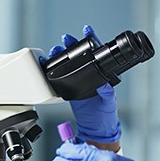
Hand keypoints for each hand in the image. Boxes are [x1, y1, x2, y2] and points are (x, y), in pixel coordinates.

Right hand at [45, 25, 121, 143]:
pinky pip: (61, 76)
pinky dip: (55, 68)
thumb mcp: (109, 102)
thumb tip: (104, 85)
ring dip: (62, 54)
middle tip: (66, 38)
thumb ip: (107, 93)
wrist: (95, 129)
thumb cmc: (106, 115)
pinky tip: (51, 63)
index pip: (98, 54)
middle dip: (73, 44)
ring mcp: (79, 81)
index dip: (93, 40)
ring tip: (56, 48)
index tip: (87, 31)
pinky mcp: (69, 89)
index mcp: (102, 74)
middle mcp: (90, 75)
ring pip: (70, 63)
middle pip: (80, 55)